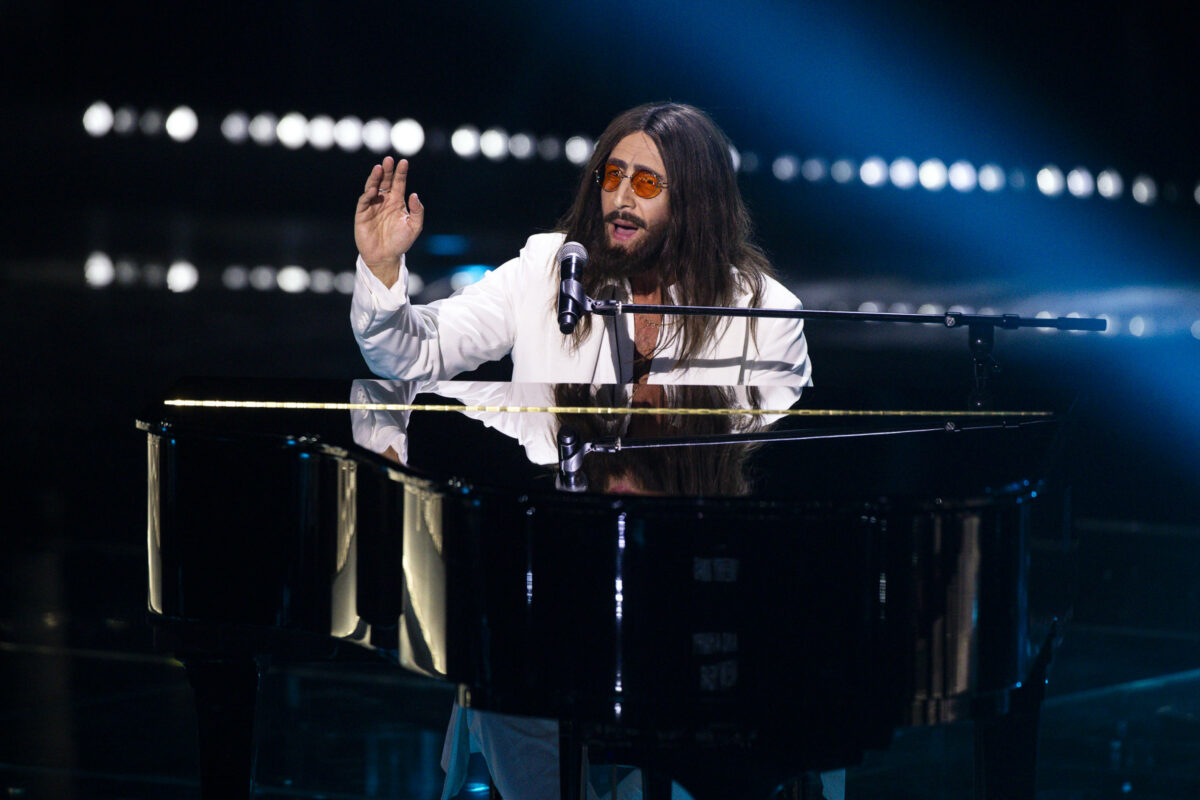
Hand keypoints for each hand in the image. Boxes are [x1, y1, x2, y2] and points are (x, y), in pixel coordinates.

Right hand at [354, 156, 424, 287]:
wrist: (385, 257)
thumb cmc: (400, 242)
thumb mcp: (414, 227)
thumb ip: (417, 211)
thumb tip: (414, 195)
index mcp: (397, 202)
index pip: (398, 183)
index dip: (400, 173)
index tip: (403, 162)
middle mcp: (384, 201)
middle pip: (385, 181)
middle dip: (386, 171)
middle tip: (388, 160)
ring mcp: (372, 206)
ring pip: (373, 187)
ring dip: (375, 178)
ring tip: (379, 168)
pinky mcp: (362, 214)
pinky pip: (364, 201)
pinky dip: (368, 194)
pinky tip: (373, 190)